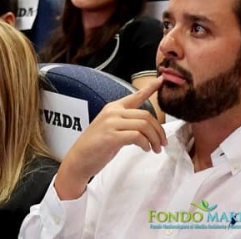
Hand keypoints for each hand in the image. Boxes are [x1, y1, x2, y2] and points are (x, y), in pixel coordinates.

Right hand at [55, 76, 166, 199]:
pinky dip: (145, 144)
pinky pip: (137, 136)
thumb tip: (147, 128)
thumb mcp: (111, 129)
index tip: (161, 80)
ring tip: (155, 149)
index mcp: (113, 108)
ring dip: (154, 139)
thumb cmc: (96, 146)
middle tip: (162, 143)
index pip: (135, 96)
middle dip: (159, 131)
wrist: (78, 159)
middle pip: (146, 115)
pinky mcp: (111, 136)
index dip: (150, 88)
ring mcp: (111, 123)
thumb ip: (126, 123)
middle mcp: (112, 112)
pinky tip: (145, 149)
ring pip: (144, 125)